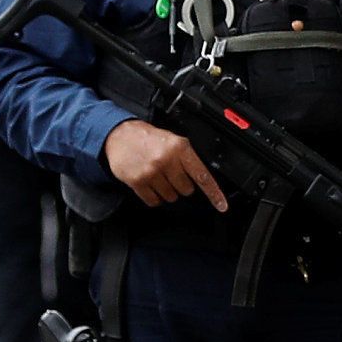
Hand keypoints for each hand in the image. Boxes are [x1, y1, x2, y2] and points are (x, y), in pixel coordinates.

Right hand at [105, 119, 227, 212]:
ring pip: (170, 197)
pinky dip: (154, 197)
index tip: (222, 206)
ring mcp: (151, 172)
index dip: (214, 193)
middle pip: (186, 190)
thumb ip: (187, 157)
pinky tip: (150, 184)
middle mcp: (167, 160)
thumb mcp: (173, 140)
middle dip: (181, 185)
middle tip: (171, 174)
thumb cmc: (148, 139)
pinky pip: (153, 201)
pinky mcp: (137, 182)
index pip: (202, 176)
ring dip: (167, 191)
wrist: (119, 135)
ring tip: (158, 176)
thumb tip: (202, 178)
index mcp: (180, 148)